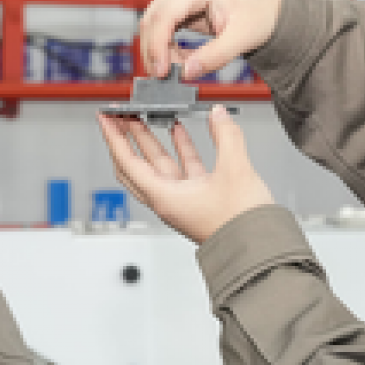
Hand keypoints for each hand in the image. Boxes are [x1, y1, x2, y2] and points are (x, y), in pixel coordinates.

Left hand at [97, 107, 273, 244]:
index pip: (127, 162)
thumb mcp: (234, 170)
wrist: (259, 249)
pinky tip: (179, 133)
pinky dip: (179, 150)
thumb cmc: (240, 226)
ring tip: (143, 118)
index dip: (113, 137)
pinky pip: (181, 170)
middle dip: (126, 138)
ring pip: (158, 166)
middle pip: (136, 165)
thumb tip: (217, 115)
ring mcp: (182, 200)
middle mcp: (168, 200)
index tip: (105, 119)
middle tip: (119, 117)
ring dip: (151, 141)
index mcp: (164, 197)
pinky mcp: (199, 199)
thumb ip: (225, 136)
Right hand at [139, 0, 283, 79]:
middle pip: (152, 20)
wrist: (270, 2)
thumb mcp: (242, 38)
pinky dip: (167, 46)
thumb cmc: (260, 10)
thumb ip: (214, 57)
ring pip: (153, 25)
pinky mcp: (178, 2)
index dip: (157, 47)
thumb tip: (187, 72)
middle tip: (167, 78)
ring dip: (161, 51)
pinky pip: (162, 27)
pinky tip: (182, 59)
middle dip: (156, 53)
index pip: (163, 17)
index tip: (161, 72)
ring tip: (181, 68)